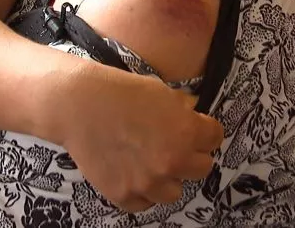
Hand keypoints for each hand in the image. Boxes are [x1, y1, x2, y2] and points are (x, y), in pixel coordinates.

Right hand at [62, 65, 223, 212]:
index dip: (205, 131)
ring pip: (174, 192)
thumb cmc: (120, 91)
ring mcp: (148, 182)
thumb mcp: (161, 90)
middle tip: (173, 145)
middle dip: (191, 155)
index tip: (196, 129)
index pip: (215, 138)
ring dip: (167, 178)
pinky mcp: (123, 194)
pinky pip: (143, 204)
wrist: (79, 104)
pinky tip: (133, 174)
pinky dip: (141, 192)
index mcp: (187, 132)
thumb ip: (182, 108)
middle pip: (202, 168)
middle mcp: (173, 161)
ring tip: (151, 163)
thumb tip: (192, 113)